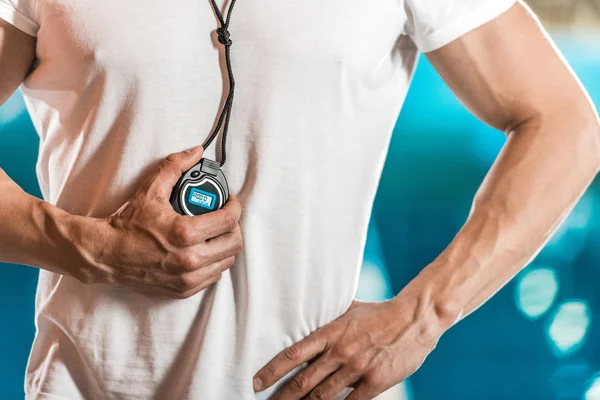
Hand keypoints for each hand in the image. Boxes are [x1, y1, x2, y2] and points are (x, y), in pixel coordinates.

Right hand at [73, 145, 242, 297]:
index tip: (230, 201)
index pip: (229, 220)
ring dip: (226, 245)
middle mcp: (190, 259)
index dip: (235, 207)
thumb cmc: (127, 223)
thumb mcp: (150, 190)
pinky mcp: (183, 289)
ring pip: (226, 261)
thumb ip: (175, 167)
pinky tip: (205, 250)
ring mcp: (188, 278)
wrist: (106, 254)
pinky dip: (214, 263)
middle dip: (234, 227)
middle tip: (225, 217)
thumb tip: (196, 152)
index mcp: (185, 234)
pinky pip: (213, 276)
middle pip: (234, 243)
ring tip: (216, 233)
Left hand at [253, 297, 444, 399]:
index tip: (257, 382)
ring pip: (322, 396)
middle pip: (303, 381)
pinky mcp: (374, 382)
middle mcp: (340, 351)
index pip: (293, 354)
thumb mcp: (350, 309)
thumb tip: (310, 315)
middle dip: (282, 396)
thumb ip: (330, 318)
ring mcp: (357, 368)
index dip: (273, 370)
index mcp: (331, 332)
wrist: (415, 319)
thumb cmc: (381, 313)